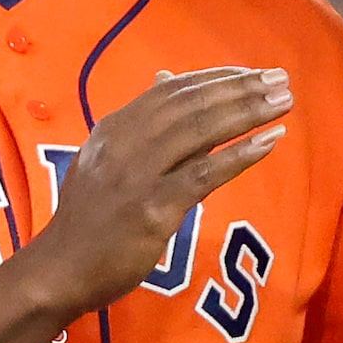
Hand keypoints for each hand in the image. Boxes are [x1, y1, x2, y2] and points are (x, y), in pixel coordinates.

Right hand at [24, 67, 290, 317]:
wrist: (60, 270)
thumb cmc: (89, 219)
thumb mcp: (106, 159)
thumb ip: (141, 124)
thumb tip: (167, 79)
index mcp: (115, 128)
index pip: (172, 91)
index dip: (216, 78)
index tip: (253, 73)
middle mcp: (125, 143)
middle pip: (192, 105)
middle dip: (240, 89)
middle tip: (280, 79)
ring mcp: (137, 175)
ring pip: (200, 131)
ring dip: (247, 112)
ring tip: (283, 102)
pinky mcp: (152, 209)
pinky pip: (203, 174)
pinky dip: (239, 155)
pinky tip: (269, 142)